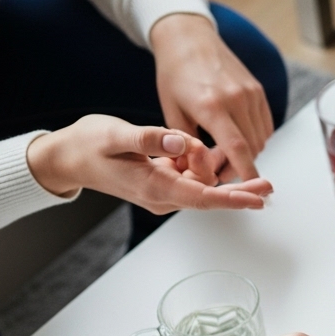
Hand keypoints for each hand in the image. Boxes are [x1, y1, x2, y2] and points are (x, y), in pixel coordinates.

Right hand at [27, 115, 271, 212]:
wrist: (66, 157)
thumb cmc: (87, 145)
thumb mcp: (115, 135)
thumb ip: (149, 139)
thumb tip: (180, 142)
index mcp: (155, 188)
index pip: (203, 197)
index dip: (233, 198)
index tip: (258, 199)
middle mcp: (163, 196)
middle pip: (210, 192)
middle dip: (235, 185)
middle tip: (268, 183)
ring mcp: (163, 191)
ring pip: (201, 180)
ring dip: (204, 161)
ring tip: (186, 139)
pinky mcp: (163, 182)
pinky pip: (190, 175)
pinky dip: (195, 160)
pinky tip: (190, 145)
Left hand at [151, 13, 272, 180]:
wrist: (189, 38)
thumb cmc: (175, 73)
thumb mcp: (171, 111)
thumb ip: (187, 144)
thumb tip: (197, 172)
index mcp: (211, 105)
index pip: (237, 147)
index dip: (246, 172)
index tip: (249, 190)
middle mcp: (236, 98)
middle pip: (252, 147)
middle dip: (240, 166)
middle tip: (220, 172)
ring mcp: (251, 93)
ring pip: (260, 138)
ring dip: (248, 153)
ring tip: (226, 155)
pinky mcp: (258, 90)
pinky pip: (265, 125)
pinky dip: (255, 138)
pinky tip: (238, 139)